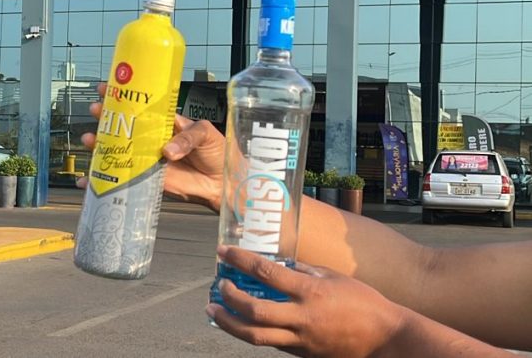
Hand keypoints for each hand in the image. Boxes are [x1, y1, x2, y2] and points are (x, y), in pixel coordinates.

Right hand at [78, 83, 224, 211]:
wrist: (221, 182)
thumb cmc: (216, 151)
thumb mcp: (205, 133)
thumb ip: (187, 137)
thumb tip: (166, 151)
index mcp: (164, 122)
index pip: (140, 105)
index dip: (123, 95)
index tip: (107, 87)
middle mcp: (152, 138)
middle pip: (123, 126)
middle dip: (105, 117)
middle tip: (96, 110)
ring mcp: (147, 158)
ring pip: (118, 149)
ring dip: (99, 144)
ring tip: (89, 139)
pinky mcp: (146, 178)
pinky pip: (123, 176)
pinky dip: (104, 177)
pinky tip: (87, 177)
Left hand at [207, 245, 405, 357]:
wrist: (385, 339)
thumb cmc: (363, 302)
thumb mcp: (334, 277)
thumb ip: (305, 270)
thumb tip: (279, 264)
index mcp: (310, 292)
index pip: (266, 273)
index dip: (240, 261)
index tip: (223, 251)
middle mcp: (302, 318)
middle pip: (254, 312)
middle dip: (229, 299)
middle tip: (218, 286)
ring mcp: (301, 341)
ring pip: (255, 336)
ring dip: (229, 323)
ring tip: (213, 311)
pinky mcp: (302, 355)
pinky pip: (271, 344)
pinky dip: (252, 332)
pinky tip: (241, 323)